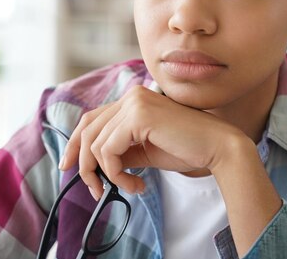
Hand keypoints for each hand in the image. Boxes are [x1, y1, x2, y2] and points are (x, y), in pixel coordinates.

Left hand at [59, 85, 245, 197]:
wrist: (217, 147)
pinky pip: (108, 151)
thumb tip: (90, 164)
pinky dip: (116, 174)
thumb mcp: (143, 150)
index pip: (91, 119)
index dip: (75, 144)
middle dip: (85, 165)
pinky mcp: (138, 117)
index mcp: (133, 99)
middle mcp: (131, 95)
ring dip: (107, 175)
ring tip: (130, 187)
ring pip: (95, 144)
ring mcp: (134, 103)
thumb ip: (119, 150)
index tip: (69, 167)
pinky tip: (137, 183)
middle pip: (87, 130)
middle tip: (96, 190)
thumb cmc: (186, 149)